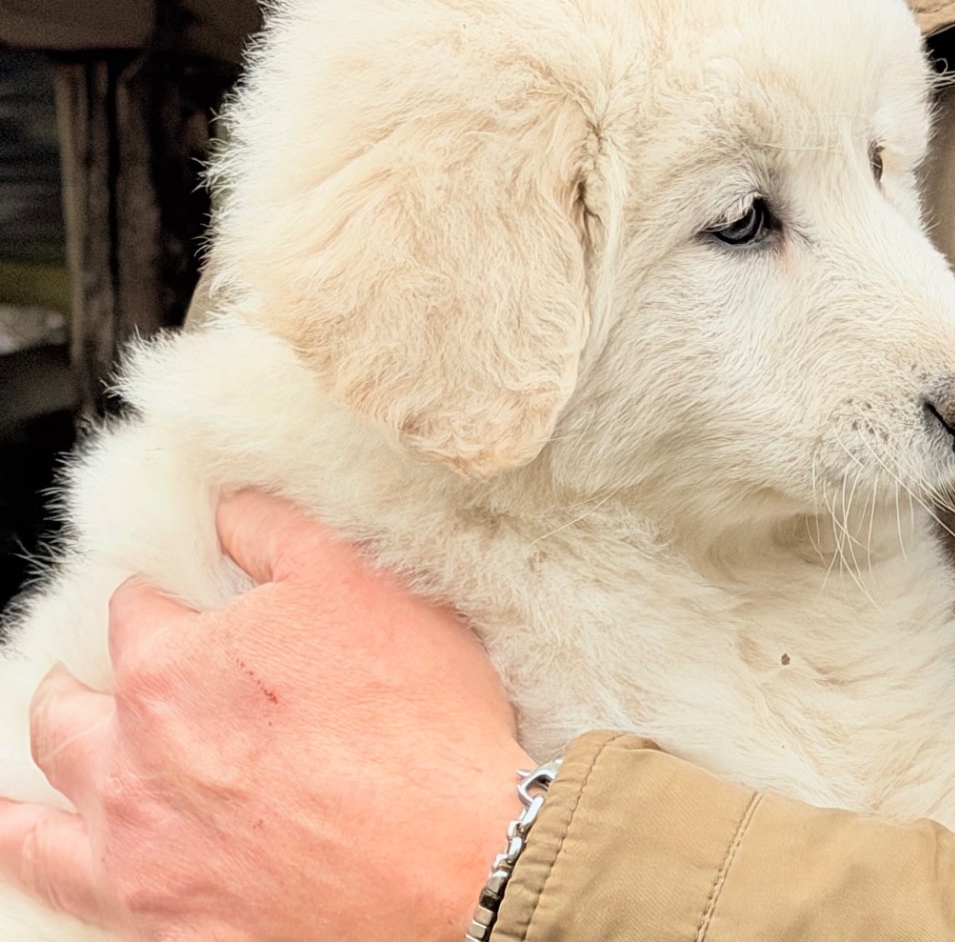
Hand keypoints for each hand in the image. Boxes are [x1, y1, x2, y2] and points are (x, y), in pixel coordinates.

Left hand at [0, 490, 531, 941]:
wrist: (458, 862)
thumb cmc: (421, 724)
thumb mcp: (365, 583)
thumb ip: (278, 532)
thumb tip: (229, 506)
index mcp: (176, 667)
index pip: (139, 612)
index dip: (164, 601)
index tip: (182, 606)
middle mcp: (136, 760)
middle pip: (73, 706)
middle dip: (83, 680)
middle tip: (102, 674)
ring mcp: (141, 851)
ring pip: (47, 800)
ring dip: (51, 754)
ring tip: (58, 734)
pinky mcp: (161, 925)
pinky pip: (54, 883)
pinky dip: (27, 850)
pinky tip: (25, 836)